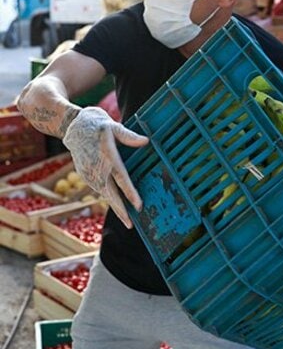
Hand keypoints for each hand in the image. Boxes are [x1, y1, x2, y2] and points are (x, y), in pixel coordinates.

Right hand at [63, 106, 148, 227]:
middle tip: (130, 225)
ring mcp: (89, 172)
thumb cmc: (95, 123)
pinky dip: (108, 199)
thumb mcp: (112, 125)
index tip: (138, 205)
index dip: (130, 193)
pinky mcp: (85, 174)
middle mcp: (97, 168)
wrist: (71, 126)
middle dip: (121, 210)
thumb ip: (128, 136)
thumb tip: (146, 141)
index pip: (121, 178)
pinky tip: (116, 206)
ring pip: (104, 194)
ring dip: (115, 207)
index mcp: (107, 156)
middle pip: (110, 193)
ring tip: (127, 220)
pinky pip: (99, 189)